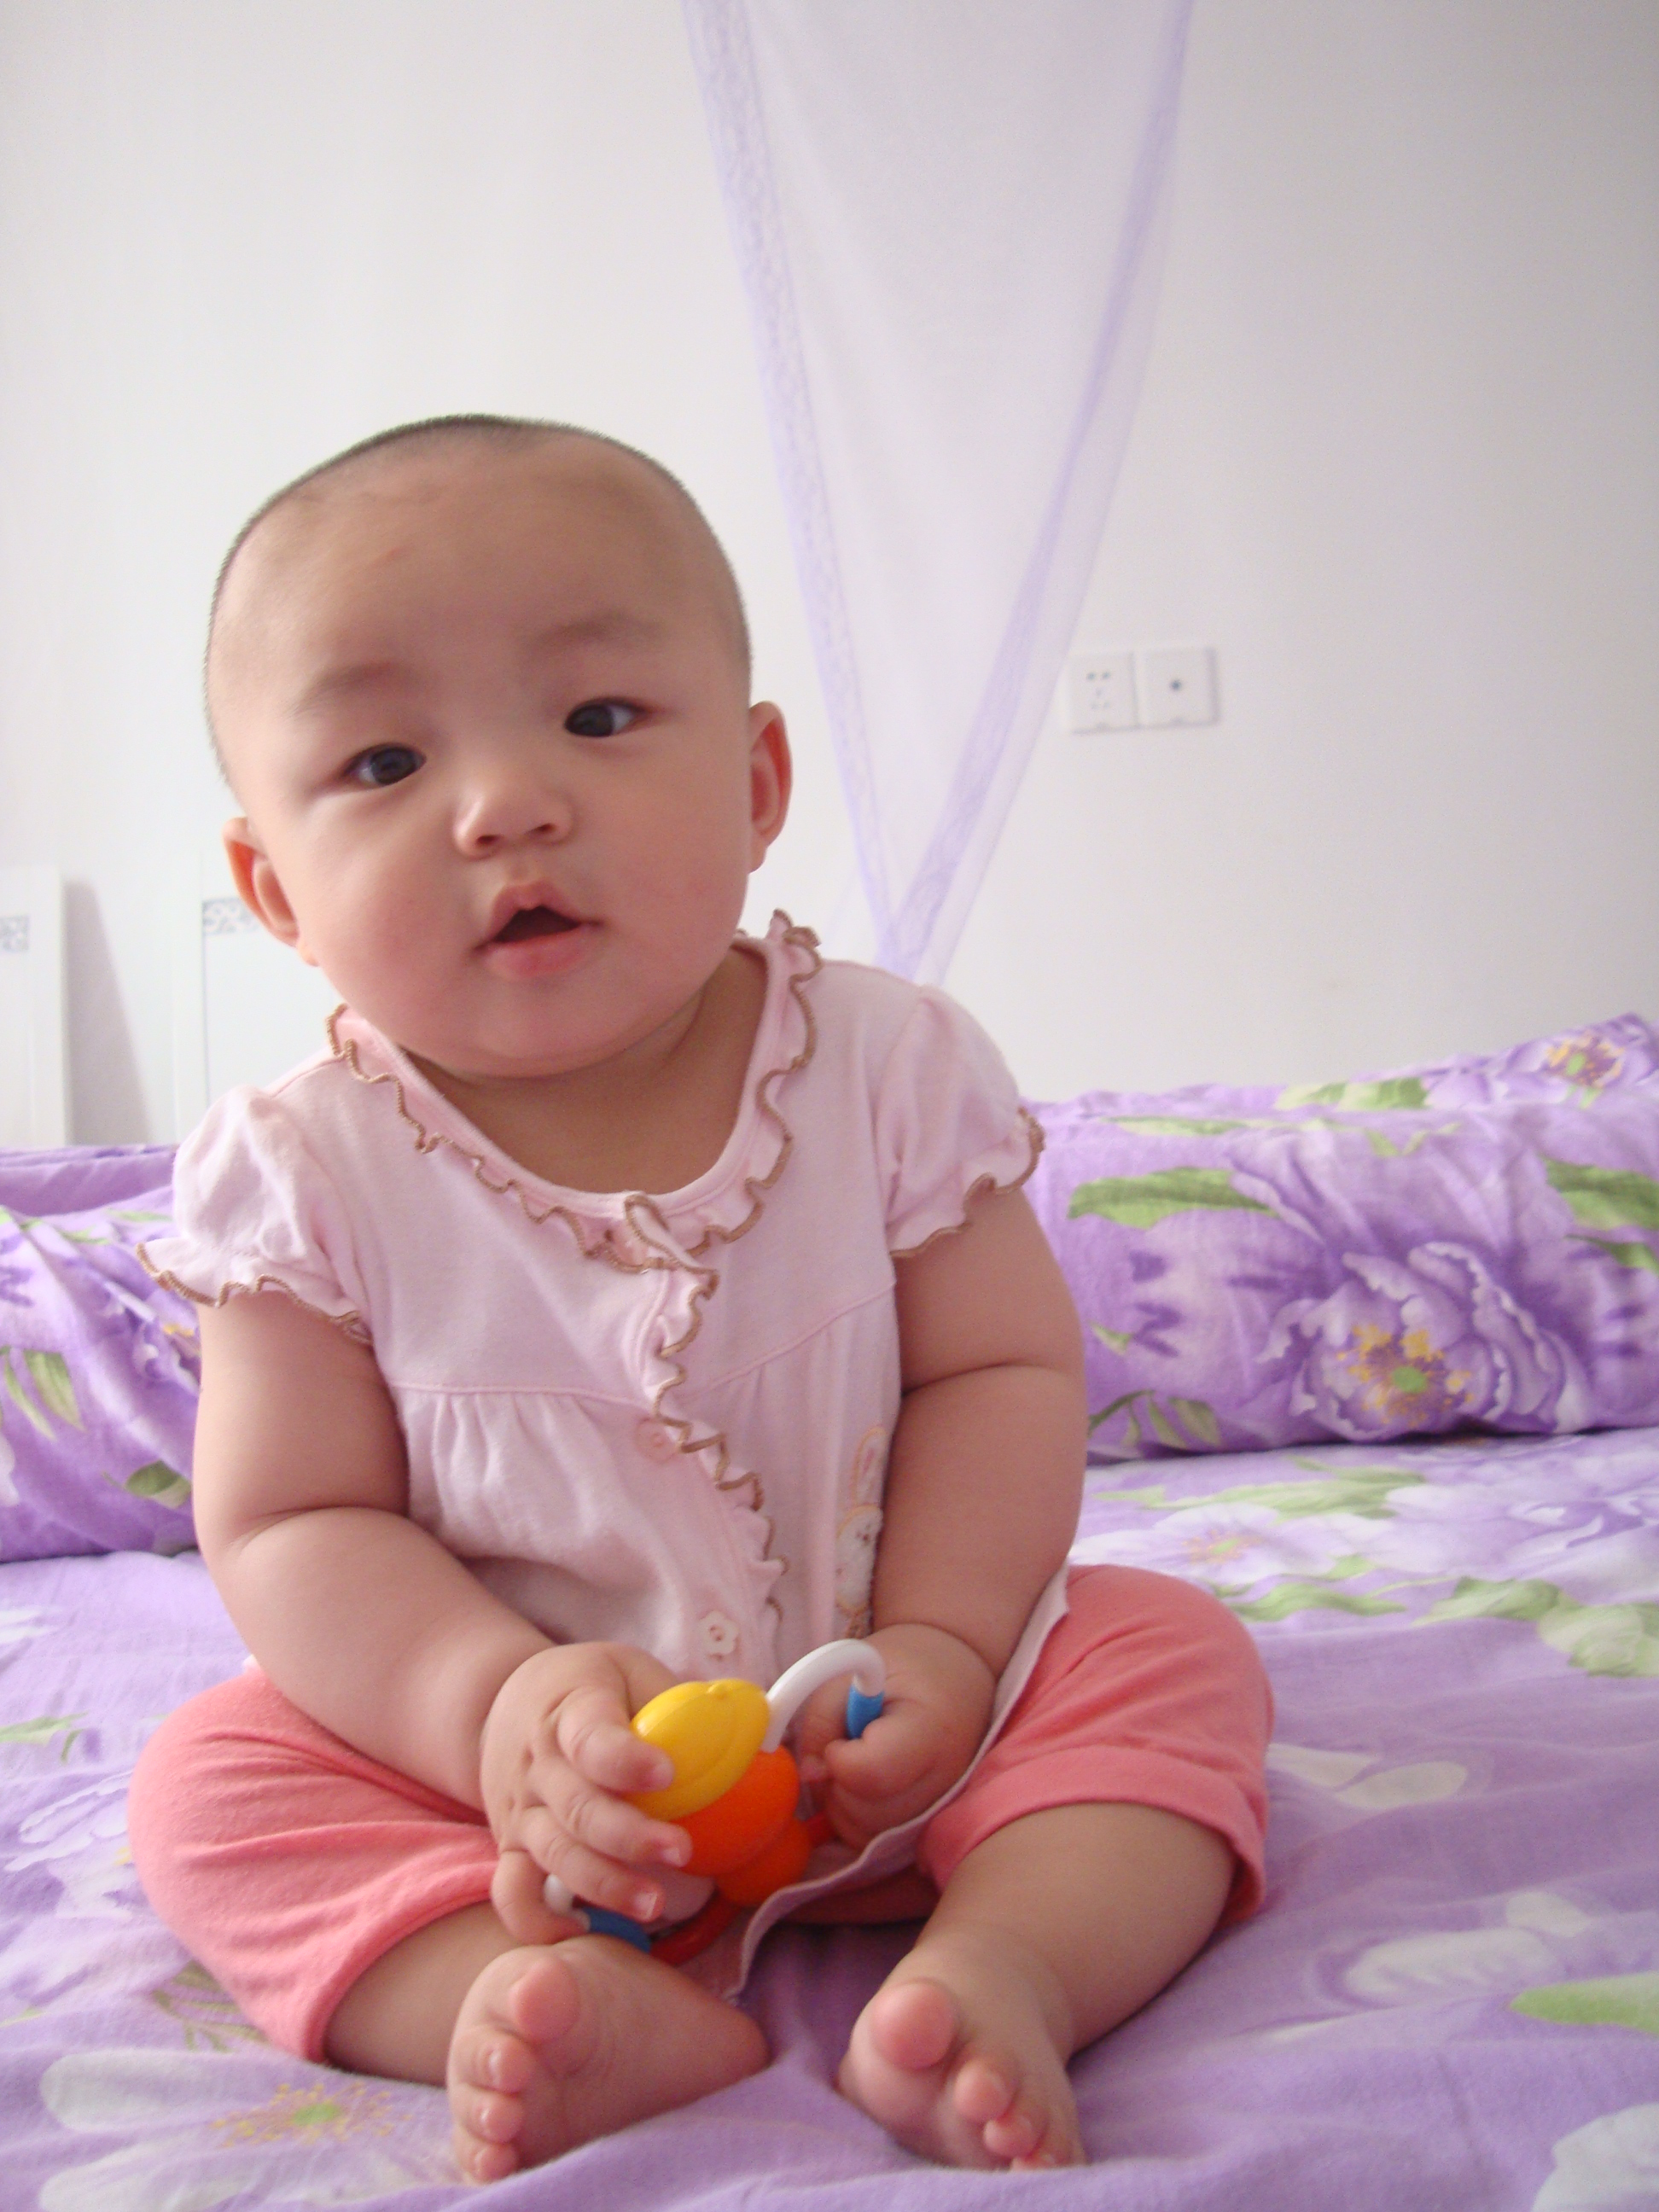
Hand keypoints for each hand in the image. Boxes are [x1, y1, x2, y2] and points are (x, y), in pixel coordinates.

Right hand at [479, 1642, 693, 1943]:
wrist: (505, 1703)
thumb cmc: (587, 1688)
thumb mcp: (631, 1673)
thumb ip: (683, 1704)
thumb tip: (760, 1734)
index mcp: (572, 1710)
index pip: (591, 1737)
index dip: (626, 1759)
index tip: (666, 1773)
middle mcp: (540, 1764)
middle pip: (578, 1808)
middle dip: (630, 1836)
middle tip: (681, 1851)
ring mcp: (522, 1810)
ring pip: (553, 1853)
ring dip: (603, 1883)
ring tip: (653, 1905)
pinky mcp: (512, 1848)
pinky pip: (513, 1893)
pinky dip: (539, 1920)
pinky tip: (582, 1931)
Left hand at [792, 1623, 994, 1850]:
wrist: (957, 1675)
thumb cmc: (906, 1667)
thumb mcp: (857, 1669)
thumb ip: (823, 1718)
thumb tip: (809, 1775)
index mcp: (931, 1730)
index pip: (872, 1773)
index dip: (838, 1756)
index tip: (842, 1732)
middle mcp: (943, 1783)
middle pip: (864, 1812)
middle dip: (836, 1780)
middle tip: (846, 1742)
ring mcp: (938, 1811)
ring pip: (862, 1832)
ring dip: (840, 1799)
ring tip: (857, 1757)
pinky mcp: (926, 1828)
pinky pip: (870, 1840)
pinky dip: (852, 1815)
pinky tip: (863, 1780)